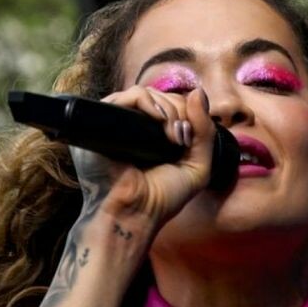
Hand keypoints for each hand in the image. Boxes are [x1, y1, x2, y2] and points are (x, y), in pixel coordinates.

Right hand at [71, 83, 216, 235]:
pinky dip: (148, 101)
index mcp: (153, 136)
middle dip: (179, 112)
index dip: (187, 113)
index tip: (189, 139)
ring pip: (147, 93)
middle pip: (161, 96)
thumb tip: (198, 92)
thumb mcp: (196, 168)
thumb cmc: (160, 199)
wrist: (133, 214)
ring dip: (167, 108)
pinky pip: (128, 96)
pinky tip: (158, 120)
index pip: (172, 104)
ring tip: (171, 136)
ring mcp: (117, 121)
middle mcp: (134, 126)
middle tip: (181, 139)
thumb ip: (205, 131)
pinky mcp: (102, 119)